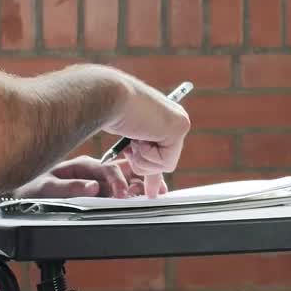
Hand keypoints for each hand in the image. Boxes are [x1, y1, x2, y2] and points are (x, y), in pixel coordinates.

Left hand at [12, 155, 129, 198]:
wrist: (17, 198)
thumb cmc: (29, 189)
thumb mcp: (47, 188)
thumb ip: (69, 187)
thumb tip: (93, 187)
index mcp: (82, 164)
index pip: (108, 168)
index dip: (118, 180)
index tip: (122, 194)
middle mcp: (90, 172)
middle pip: (117, 175)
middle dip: (128, 185)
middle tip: (131, 201)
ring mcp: (92, 183)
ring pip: (116, 185)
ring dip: (126, 192)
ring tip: (132, 203)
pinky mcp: (91, 195)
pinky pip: (109, 196)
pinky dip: (119, 199)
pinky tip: (123, 205)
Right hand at [103, 72, 190, 197]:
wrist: (110, 97)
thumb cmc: (110, 111)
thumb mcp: (127, 138)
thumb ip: (140, 154)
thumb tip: (144, 178)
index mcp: (164, 117)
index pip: (165, 151)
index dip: (154, 170)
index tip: (152, 193)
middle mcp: (175, 119)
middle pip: (165, 161)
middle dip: (146, 165)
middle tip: (134, 148)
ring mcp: (180, 123)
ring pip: (164, 166)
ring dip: (142, 159)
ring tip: (135, 138)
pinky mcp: (179, 129)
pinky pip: (165, 162)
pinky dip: (147, 155)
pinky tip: (141, 137)